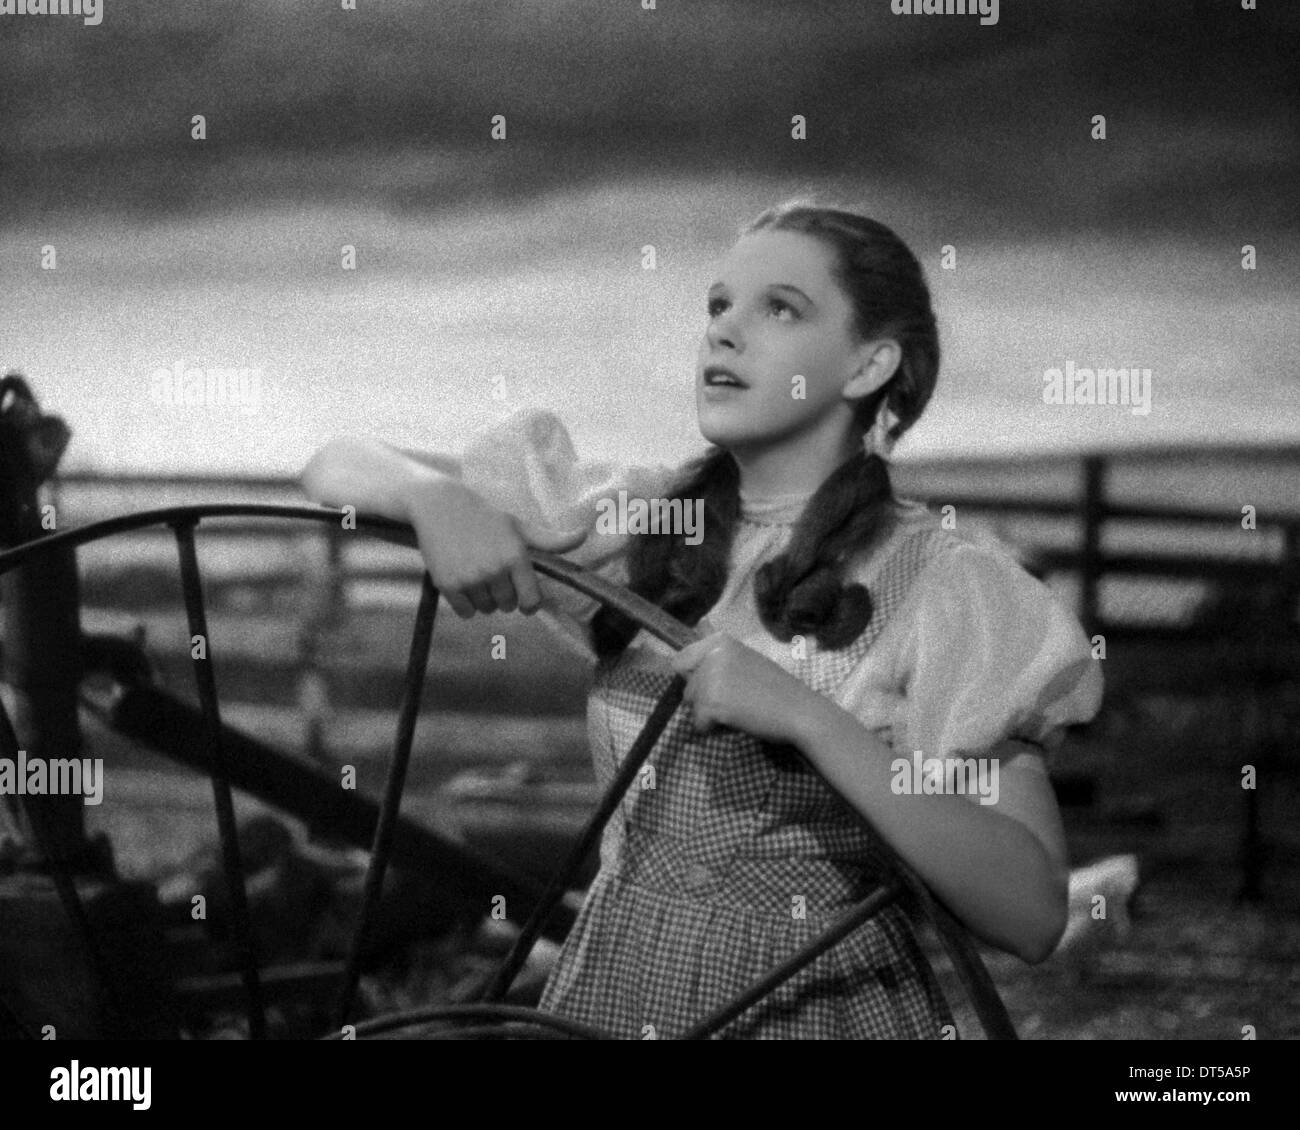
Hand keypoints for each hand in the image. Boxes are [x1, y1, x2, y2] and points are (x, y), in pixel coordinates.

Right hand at [405, 477, 585, 618]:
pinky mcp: (448, 584)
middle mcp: (495, 569)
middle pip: (508, 606)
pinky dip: (466, 604)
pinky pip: (466, 612)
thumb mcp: (520, 527)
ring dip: (484, 599)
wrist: (440, 507)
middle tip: (492, 572)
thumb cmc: (486, 518)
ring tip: (476, 573)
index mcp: (516, 556)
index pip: (531, 601)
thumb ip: (551, 541)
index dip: (529, 602)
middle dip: (503, 595)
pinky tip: (463, 581)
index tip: (523, 596)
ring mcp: (471, 578)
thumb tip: (584, 534)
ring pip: (486, 609)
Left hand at [670, 631, 817, 744]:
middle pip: (687, 686)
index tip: (715, 687)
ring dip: (709, 714)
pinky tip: (736, 722)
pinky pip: (698, 723)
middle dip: (704, 699)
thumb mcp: (745, 660)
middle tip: (736, 701)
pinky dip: (713, 729)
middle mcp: (711, 655)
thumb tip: (692, 652)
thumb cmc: (777, 689)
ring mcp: (710, 678)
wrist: (799, 711)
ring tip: (738, 711)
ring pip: (691, 705)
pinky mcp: (712, 703)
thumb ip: (719, 659)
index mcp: (720, 641)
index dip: (694, 678)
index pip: (681, 660)